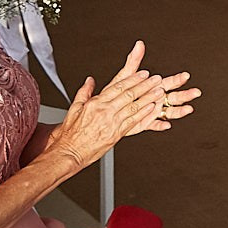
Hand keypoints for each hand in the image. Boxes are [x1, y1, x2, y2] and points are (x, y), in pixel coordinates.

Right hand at [44, 43, 191, 169]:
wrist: (69, 153)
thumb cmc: (70, 134)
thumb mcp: (74, 109)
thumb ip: (84, 93)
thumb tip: (90, 81)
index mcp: (96, 104)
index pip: (118, 87)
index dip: (133, 79)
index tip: (143, 74)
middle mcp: (105, 112)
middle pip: (129, 95)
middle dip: (145, 85)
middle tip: (156, 79)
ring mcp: (112, 123)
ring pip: (134, 107)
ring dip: (148, 98)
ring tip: (159, 91)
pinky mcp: (116, 134)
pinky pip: (133, 121)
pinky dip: (144, 114)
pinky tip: (152, 108)